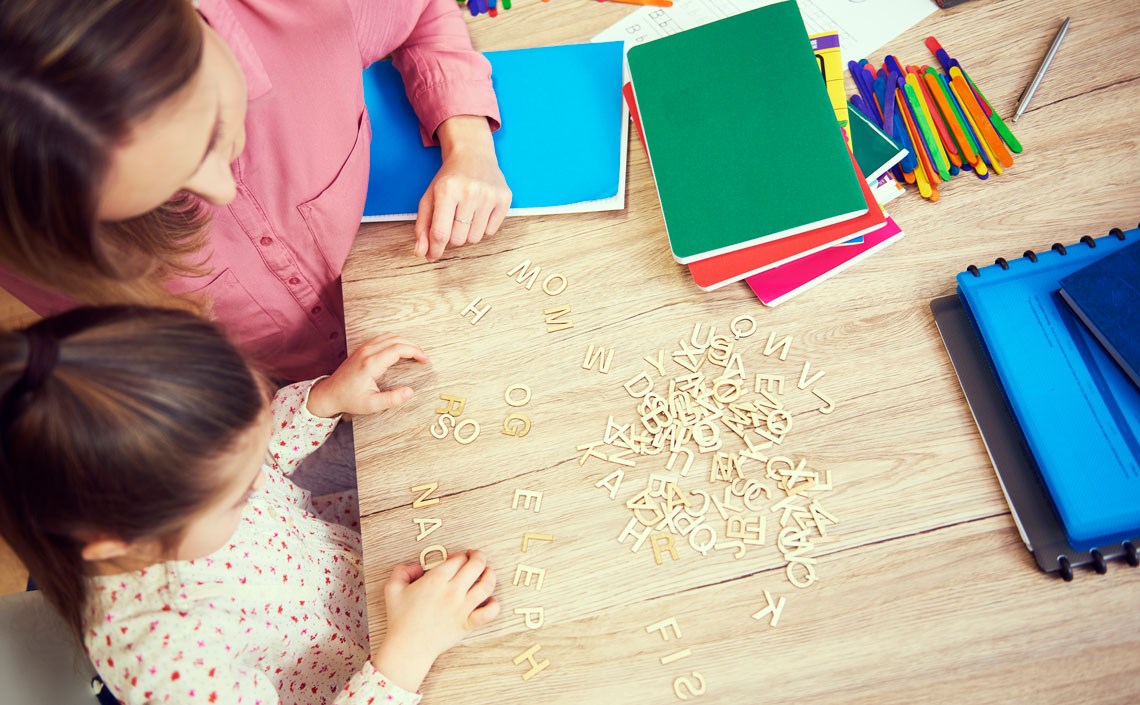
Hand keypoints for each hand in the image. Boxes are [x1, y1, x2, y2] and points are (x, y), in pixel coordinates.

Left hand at [306, 333, 428, 417]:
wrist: (330, 394)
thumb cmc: (350, 400)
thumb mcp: (372, 405)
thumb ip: (392, 399)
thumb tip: (410, 392)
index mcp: (371, 364)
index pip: (398, 349)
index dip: (415, 352)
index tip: (425, 360)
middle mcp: (367, 352)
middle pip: (396, 339)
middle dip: (413, 346)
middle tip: (424, 357)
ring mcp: (363, 348)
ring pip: (389, 336)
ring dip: (405, 341)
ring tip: (415, 353)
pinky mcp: (361, 349)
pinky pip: (381, 338)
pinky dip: (395, 340)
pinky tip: (401, 349)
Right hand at [373, 550, 499, 691]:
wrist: (408, 647)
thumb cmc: (400, 618)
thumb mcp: (392, 588)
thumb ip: (402, 570)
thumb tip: (417, 566)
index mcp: (436, 579)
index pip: (458, 558)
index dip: (460, 555)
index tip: (456, 559)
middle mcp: (453, 591)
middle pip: (476, 565)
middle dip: (478, 556)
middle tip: (475, 557)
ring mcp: (462, 608)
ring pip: (487, 585)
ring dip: (490, 574)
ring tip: (487, 572)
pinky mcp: (468, 624)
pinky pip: (489, 613)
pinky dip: (494, 605)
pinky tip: (490, 600)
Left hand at [414, 115, 511, 261]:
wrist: (473, 154)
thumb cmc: (449, 179)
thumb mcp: (429, 198)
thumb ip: (422, 226)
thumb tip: (421, 253)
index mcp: (447, 190)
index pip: (440, 233)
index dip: (435, 249)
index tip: (432, 256)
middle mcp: (470, 191)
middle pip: (458, 239)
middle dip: (452, 236)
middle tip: (452, 220)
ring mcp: (489, 195)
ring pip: (474, 238)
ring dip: (467, 233)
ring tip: (466, 214)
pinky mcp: (504, 198)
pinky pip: (490, 232)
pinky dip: (483, 227)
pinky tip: (479, 211)